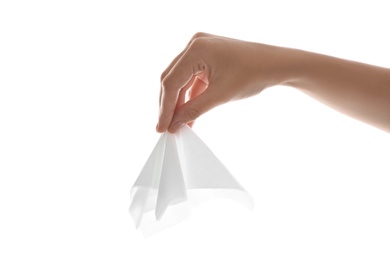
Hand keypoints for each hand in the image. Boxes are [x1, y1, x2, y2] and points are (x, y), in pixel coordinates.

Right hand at [156, 32, 292, 132]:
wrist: (275, 64)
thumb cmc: (253, 74)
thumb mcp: (220, 95)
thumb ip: (193, 110)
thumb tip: (174, 124)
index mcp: (196, 48)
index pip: (171, 82)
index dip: (164, 108)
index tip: (161, 127)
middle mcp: (194, 44)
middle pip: (172, 79)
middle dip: (169, 105)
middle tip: (166, 127)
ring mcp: (200, 49)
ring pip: (180, 80)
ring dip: (179, 102)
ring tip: (177, 124)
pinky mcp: (205, 57)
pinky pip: (192, 78)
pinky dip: (190, 96)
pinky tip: (188, 115)